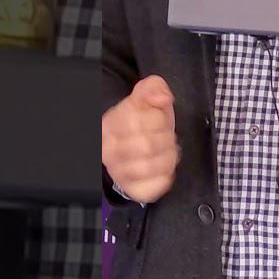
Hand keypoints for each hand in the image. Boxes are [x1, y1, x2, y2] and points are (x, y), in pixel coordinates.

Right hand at [102, 75, 180, 203]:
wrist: (129, 151)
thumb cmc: (142, 123)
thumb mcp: (146, 99)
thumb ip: (153, 89)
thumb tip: (162, 97)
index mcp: (111, 124)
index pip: (140, 121)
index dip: (158, 118)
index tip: (158, 118)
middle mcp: (110, 151)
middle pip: (148, 146)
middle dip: (165, 137)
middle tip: (164, 135)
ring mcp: (120, 172)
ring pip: (154, 166)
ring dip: (168, 156)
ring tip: (165, 150)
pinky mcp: (134, 189)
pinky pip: (158, 184)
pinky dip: (167, 175)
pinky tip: (163, 167)